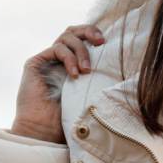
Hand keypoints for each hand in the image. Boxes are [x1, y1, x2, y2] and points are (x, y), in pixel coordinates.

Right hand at [10, 24, 106, 143]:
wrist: (45, 131)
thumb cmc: (71, 118)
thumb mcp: (93, 94)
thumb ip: (101, 78)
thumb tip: (126, 69)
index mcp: (74, 63)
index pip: (84, 39)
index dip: (95, 35)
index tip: (109, 44)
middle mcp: (60, 59)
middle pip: (74, 31)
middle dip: (89, 31)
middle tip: (101, 42)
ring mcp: (47, 60)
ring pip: (66, 37)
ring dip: (81, 50)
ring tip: (86, 71)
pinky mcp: (36, 62)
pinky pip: (56, 48)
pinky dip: (69, 58)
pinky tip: (74, 75)